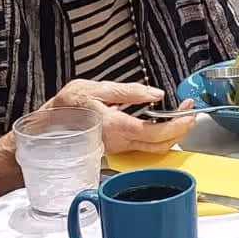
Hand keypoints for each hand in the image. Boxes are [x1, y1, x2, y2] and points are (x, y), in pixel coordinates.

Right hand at [44, 79, 198, 154]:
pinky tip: (164, 121)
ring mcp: (120, 148)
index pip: (156, 133)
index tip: (189, 113)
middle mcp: (120, 142)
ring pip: (155, 148)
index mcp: (116, 127)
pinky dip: (161, 136)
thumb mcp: (97, 89)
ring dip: (173, 133)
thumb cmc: (69, 105)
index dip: (177, 125)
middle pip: (161, 145)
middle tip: (190, 111)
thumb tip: (156, 93)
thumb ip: (129, 91)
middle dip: (181, 129)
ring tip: (180, 113)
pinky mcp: (119, 148)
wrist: (48, 124)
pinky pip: (145, 147)